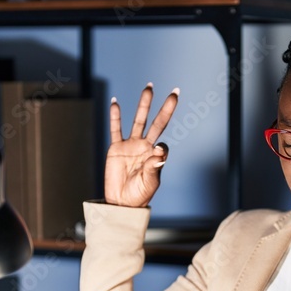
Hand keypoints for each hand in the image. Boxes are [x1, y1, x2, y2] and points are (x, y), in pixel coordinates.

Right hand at [103, 83, 178, 206]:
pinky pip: (116, 129)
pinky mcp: (116, 148)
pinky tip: (115, 102)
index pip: (163, 144)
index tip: (154, 153)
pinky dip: (115, 116)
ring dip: (144, 104)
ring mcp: (131, 146)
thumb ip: (154, 167)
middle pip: (157, 123)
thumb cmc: (139, 195)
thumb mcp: (150, 183)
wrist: (121, 202)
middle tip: (175, 93)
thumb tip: (160, 149)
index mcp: (156, 156)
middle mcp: (145, 147)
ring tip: (149, 88)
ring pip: (139, 121)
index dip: (160, 148)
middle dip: (166, 108)